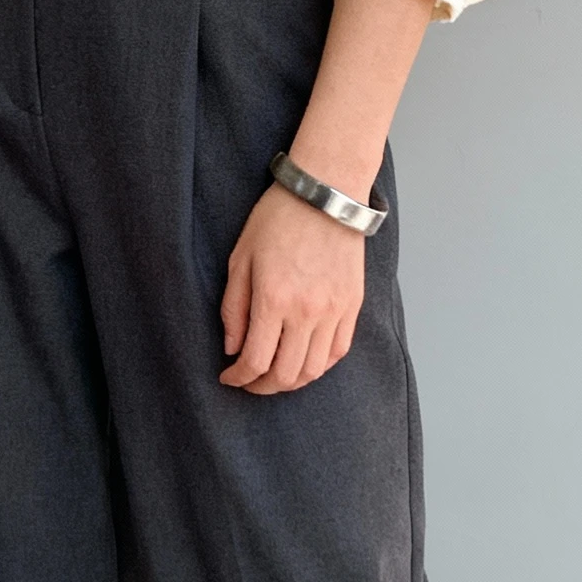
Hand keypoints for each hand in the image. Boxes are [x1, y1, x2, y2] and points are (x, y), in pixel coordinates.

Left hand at [219, 183, 364, 394]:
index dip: (239, 378)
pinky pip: (338, 351)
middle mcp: (306, 312)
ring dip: (291, 382)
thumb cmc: (277, 220)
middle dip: (262, 387)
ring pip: (314, 370)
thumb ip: (234, 308)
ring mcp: (334, 311)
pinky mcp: (352, 306)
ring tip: (275, 376)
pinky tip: (304, 361)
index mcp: (273, 300)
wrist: (325, 195)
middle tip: (249, 382)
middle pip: (285, 374)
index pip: (255, 361)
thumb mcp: (240, 259)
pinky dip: (320, 366)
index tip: (229, 376)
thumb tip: (233, 348)